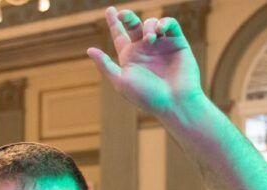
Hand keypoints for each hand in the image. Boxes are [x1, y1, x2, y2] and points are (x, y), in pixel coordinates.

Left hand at [87, 7, 203, 115]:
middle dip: (127, 17)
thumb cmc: (146, 96)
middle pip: (134, 26)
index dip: (114, 23)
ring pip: (151, 24)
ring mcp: (161, 46)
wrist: (174, 102)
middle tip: (122, 14)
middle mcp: (145, 50)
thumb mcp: (121, 81)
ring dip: (148, 26)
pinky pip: (170, 25)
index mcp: (130, 58)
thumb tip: (89, 49)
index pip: (120, 36)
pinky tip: (160, 30)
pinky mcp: (178, 43)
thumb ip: (105, 65)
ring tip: (150, 39)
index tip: (110, 10)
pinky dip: (164, 22)